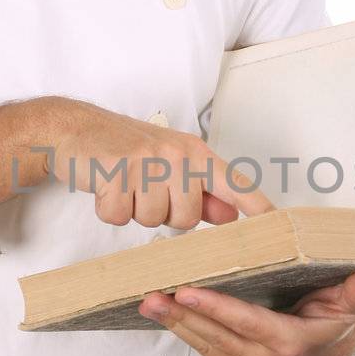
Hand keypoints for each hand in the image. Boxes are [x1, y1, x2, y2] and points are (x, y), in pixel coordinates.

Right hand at [50, 100, 273, 228]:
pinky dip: (108, 209)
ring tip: (124, 185)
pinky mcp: (116, 170)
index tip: (278, 226)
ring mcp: (146, 161)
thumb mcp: (170, 165)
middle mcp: (176, 155)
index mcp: (195, 154)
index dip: (257, 208)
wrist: (76, 129)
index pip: (234, 184)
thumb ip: (202, 192)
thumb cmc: (127, 150)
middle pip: (186, 219)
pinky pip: (119, 217)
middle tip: (144, 189)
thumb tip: (231, 216)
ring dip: (134, 211)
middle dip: (163, 213)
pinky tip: (105, 187)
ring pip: (152, 220)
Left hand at [137, 271, 354, 355]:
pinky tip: (170, 317)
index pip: (246, 322)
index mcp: (291, 345)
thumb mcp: (350, 306)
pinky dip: (189, 335)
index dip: (214, 307)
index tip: (186, 292)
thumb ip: (353, 295)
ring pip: (207, 346)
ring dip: (177, 324)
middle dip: (180, 315)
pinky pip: (209, 355)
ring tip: (150, 304)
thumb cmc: (334, 323)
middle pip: (216, 336)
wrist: (333, 355)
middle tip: (150, 297)